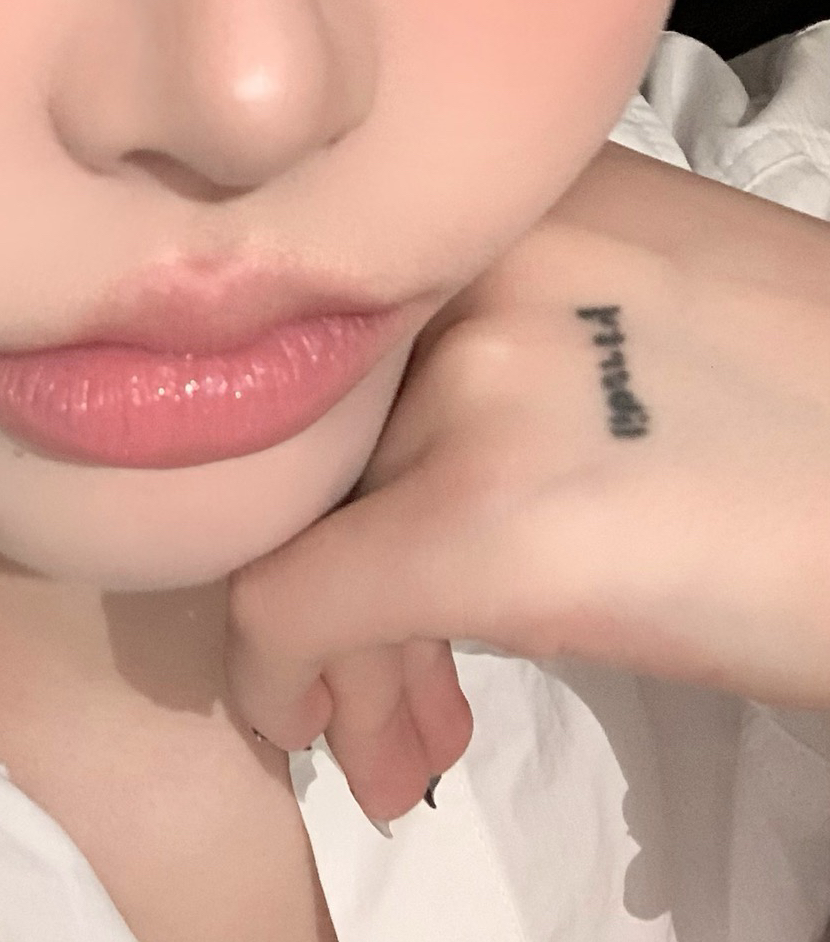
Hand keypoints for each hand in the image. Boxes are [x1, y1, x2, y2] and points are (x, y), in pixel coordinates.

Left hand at [226, 141, 829, 821]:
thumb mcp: (656, 304)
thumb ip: (508, 329)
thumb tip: (390, 453)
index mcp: (518, 189)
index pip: (334, 321)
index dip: (326, 453)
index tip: (356, 536)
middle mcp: (476, 254)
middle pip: (312, 431)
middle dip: (331, 566)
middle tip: (390, 682)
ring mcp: (475, 378)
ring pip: (300, 527)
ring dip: (344, 655)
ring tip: (400, 740)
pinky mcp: (483, 523)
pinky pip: (294, 609)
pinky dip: (285, 688)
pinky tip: (351, 752)